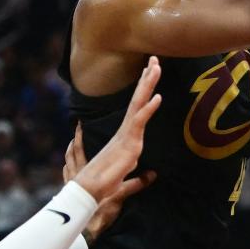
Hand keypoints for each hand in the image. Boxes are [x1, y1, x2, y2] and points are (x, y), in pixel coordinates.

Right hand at [66, 57, 160, 238]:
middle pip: (139, 98)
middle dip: (147, 78)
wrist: (92, 189)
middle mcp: (126, 129)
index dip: (145, 90)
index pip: (138, 107)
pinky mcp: (129, 142)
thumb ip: (140, 178)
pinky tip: (157, 97)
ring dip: (149, 84)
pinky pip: (139, 121)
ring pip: (140, 104)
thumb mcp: (129, 179)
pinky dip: (149, 109)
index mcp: (127, 134)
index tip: (150, 72)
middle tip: (154, 59)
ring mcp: (127, 133)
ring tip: (156, 66)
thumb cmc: (106, 183)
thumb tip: (152, 176)